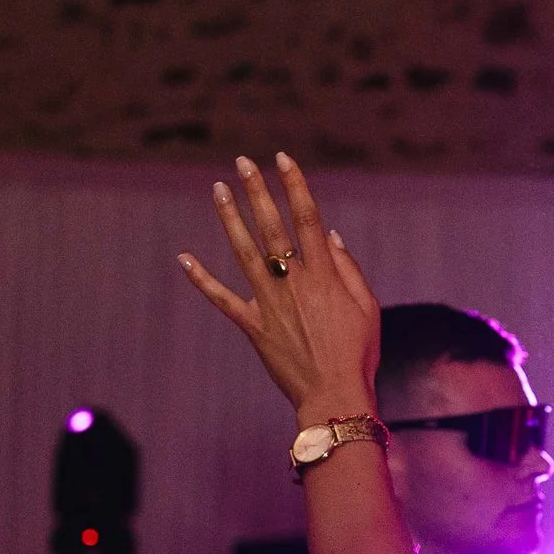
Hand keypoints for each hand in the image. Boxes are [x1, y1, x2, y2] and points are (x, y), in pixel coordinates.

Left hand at [179, 153, 382, 420]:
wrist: (334, 394)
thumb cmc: (358, 353)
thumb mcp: (368, 308)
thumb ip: (349, 269)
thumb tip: (329, 235)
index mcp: (324, 275)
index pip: (306, 217)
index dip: (294, 185)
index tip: (282, 159)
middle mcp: (293, 282)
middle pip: (271, 225)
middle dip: (256, 190)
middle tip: (243, 163)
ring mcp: (269, 302)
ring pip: (243, 251)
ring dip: (229, 218)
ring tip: (218, 190)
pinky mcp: (253, 326)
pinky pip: (221, 299)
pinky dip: (201, 279)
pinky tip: (184, 258)